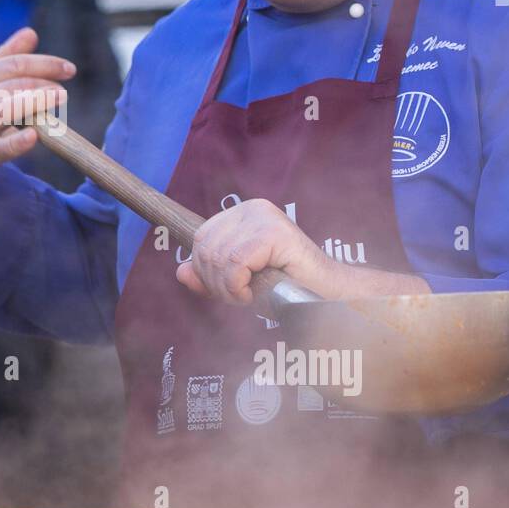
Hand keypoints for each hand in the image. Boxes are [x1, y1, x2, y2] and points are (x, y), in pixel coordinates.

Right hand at [0, 27, 75, 251]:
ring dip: (33, 102)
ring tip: (58, 100)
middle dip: (41, 84)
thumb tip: (31, 33)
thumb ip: (2, 61)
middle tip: (64, 92)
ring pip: (3, 111)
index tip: (69, 69)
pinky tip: (33, 136)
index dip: (42, 64)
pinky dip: (14, 143)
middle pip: (9, 85)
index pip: (10, 65)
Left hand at [175, 198, 331, 304]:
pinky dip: (237, 286)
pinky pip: (236, 262)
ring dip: (228, 288)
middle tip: (237, 297)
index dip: (205, 271)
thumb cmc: (286, 287)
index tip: (225, 290)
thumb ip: (211, 276)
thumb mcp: (240, 281)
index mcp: (242, 214)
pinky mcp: (275, 233)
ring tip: (247, 298)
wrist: (328, 295)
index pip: (201, 238)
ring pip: (219, 257)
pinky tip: (253, 295)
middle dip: (214, 281)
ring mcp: (264, 218)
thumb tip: (180, 272)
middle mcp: (252, 209)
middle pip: (205, 246)